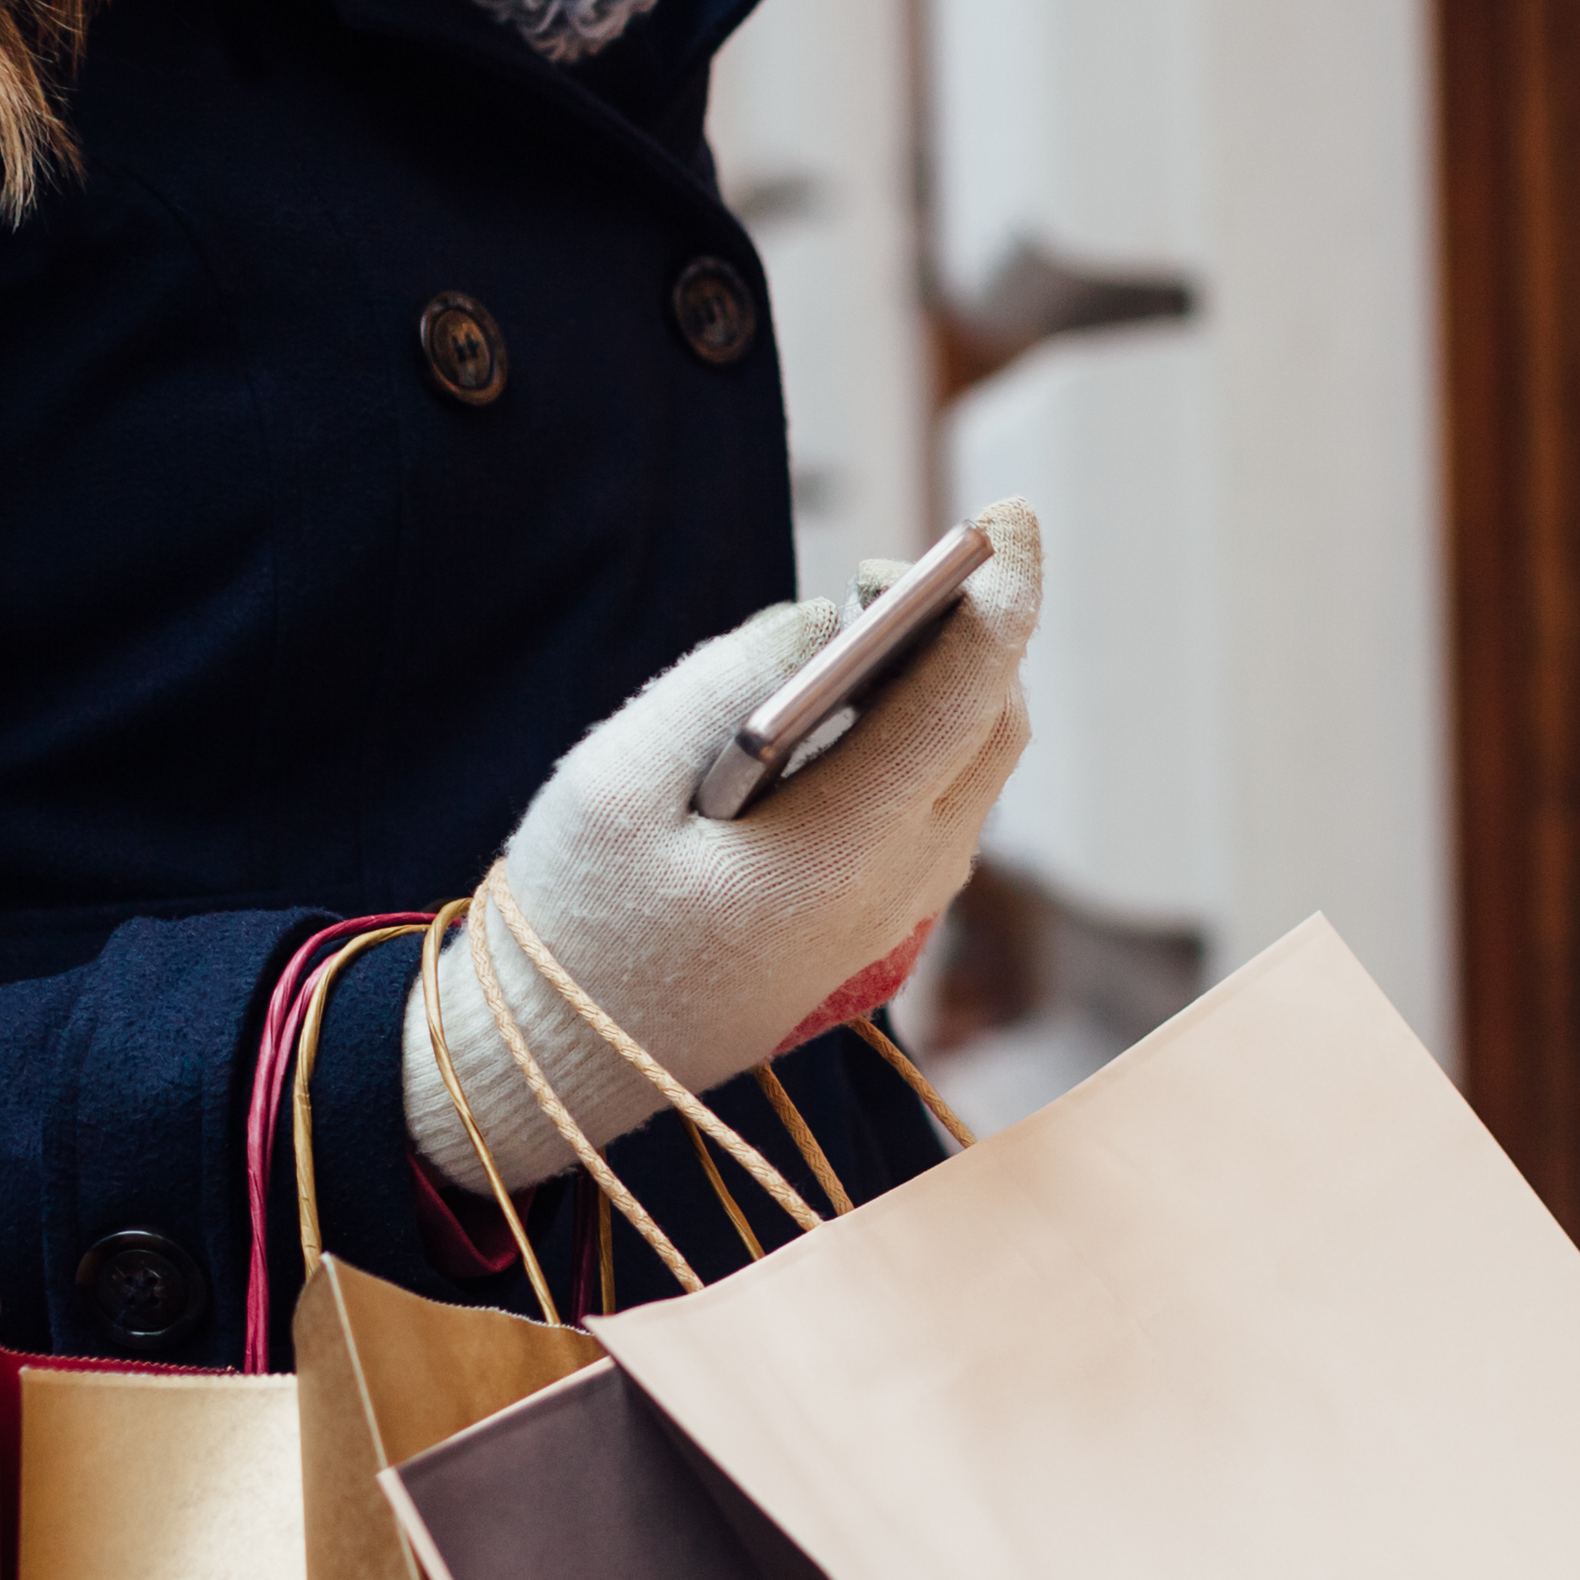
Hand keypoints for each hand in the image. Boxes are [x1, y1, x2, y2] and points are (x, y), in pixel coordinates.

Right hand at [406, 500, 1038, 1188]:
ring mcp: (902, 907)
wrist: (572, 1063)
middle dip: (971, 629)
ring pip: (973, 765)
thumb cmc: (578, 920)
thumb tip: (826, 618)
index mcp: (844, 854)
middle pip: (991, 725)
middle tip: (892, 567)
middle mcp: (902, 885)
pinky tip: (861, 691)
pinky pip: (936, 800)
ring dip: (947, 679)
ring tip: (875, 613)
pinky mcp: (881, 913)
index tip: (1007, 516)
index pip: (963, 700)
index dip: (996, 597)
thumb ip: (724, 683)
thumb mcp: (614, 783)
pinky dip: (920, 730)